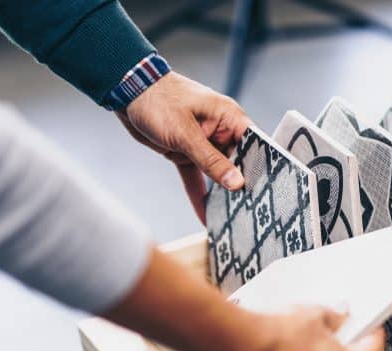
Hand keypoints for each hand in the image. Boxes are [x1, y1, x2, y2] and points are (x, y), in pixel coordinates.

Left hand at [117, 72, 249, 223]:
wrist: (125, 91)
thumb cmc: (158, 99)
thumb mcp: (186, 133)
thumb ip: (212, 160)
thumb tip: (236, 182)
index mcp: (229, 118)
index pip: (254, 146)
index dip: (260, 168)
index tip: (266, 191)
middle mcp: (220, 131)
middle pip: (237, 164)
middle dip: (239, 187)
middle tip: (247, 211)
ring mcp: (203, 143)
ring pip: (216, 174)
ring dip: (219, 193)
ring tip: (228, 217)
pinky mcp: (186, 152)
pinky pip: (196, 176)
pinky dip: (198, 193)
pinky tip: (204, 213)